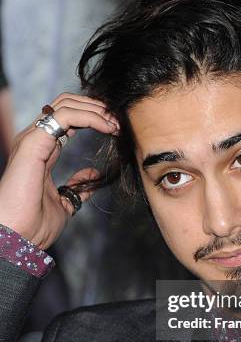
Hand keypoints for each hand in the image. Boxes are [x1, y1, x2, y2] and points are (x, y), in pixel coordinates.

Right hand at [0, 93, 119, 248]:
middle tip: (119, 121)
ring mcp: (33, 138)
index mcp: (41, 151)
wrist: (18, 238)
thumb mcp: (65, 203)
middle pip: (67, 104)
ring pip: (66, 104)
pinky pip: (65, 115)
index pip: (68, 120)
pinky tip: (107, 128)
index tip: (116, 130)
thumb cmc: (34, 225)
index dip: (93, 118)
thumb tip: (93, 176)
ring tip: (116, 124)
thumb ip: (78, 187)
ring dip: (96, 110)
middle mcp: (35, 140)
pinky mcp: (34, 141)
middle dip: (97, 108)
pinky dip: (91, 116)